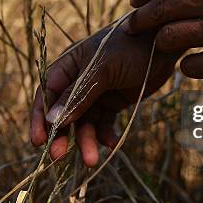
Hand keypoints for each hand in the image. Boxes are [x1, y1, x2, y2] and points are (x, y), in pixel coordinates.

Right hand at [30, 26, 177, 166]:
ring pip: (85, 122)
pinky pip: (105, 122)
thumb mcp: (102, 69)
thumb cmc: (130, 46)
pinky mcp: (115, 101)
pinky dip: (106, 134)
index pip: (47, 93)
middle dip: (62, 135)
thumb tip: (53, 120)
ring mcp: (97, 92)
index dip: (41, 118)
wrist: (164, 42)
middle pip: (64, 112)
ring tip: (91, 160)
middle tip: (59, 157)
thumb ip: (79, 95)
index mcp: (69, 65)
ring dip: (86, 140)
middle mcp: (79, 80)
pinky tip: (112, 143)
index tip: (39, 142)